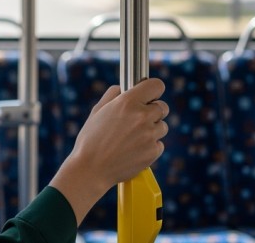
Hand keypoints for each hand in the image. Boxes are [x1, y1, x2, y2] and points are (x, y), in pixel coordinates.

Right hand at [47, 78, 168, 223]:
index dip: (153, 90)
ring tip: (132, 137)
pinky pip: (159, 144)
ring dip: (152, 129)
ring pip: (162, 126)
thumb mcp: (97, 110)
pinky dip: (149, 146)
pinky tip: (133, 149)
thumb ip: (113, 94)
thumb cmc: (91, 139)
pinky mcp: (153, 152)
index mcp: (128, 102)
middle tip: (139, 119)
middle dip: (153, 111)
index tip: (149, 95)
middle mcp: (142, 116)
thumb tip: (123, 88)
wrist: (91, 169)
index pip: (156, 85)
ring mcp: (149, 135)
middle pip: (163, 107)